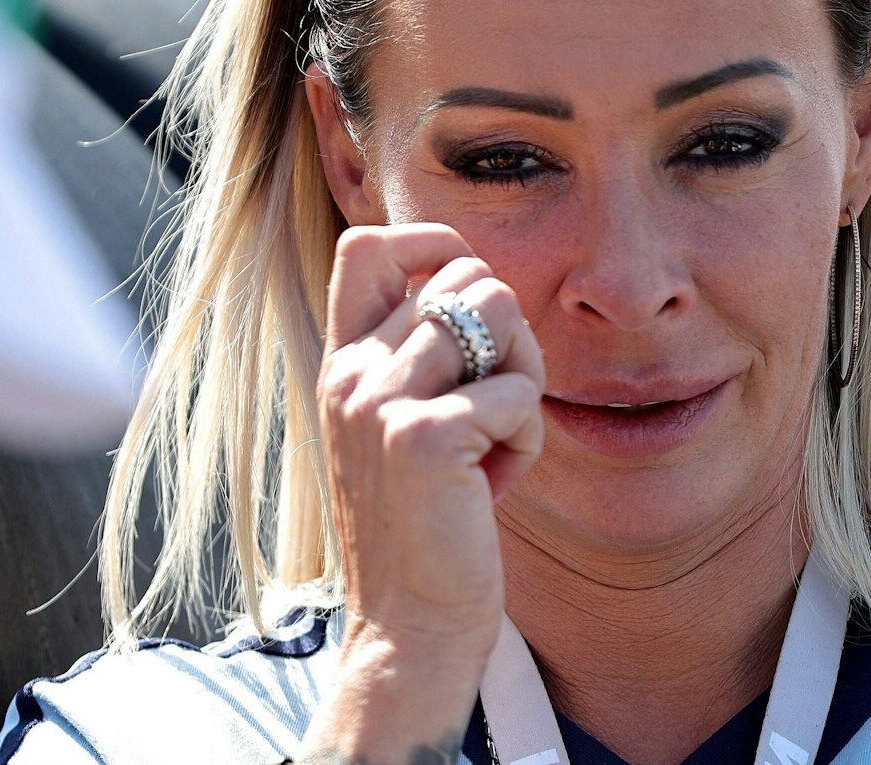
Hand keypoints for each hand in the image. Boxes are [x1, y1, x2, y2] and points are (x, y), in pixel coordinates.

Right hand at [301, 223, 544, 759]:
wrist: (408, 628)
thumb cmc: (427, 526)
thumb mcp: (404, 426)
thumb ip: (421, 355)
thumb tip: (481, 283)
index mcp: (343, 362)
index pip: (370, 243)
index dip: (438, 249)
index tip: (473, 308)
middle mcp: (351, 371)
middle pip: (467, 275)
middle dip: (510, 333)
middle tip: (497, 406)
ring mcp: (381, 401)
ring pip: (500, 313)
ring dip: (523, 380)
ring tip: (496, 442)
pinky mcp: (424, 437)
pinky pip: (519, 392)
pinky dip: (527, 439)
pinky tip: (495, 487)